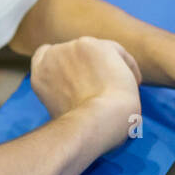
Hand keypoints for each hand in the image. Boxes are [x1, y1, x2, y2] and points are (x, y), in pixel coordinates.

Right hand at [30, 36, 142, 151]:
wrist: (92, 124)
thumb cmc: (81, 129)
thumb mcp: (61, 109)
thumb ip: (66, 92)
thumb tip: (85, 93)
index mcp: (40, 74)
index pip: (45, 54)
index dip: (65, 62)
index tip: (82, 76)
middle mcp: (52, 56)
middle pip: (77, 52)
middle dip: (92, 67)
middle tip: (107, 86)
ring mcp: (71, 48)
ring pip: (100, 51)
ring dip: (111, 68)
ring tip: (124, 90)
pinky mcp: (92, 44)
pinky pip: (116, 51)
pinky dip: (128, 67)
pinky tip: (134, 83)